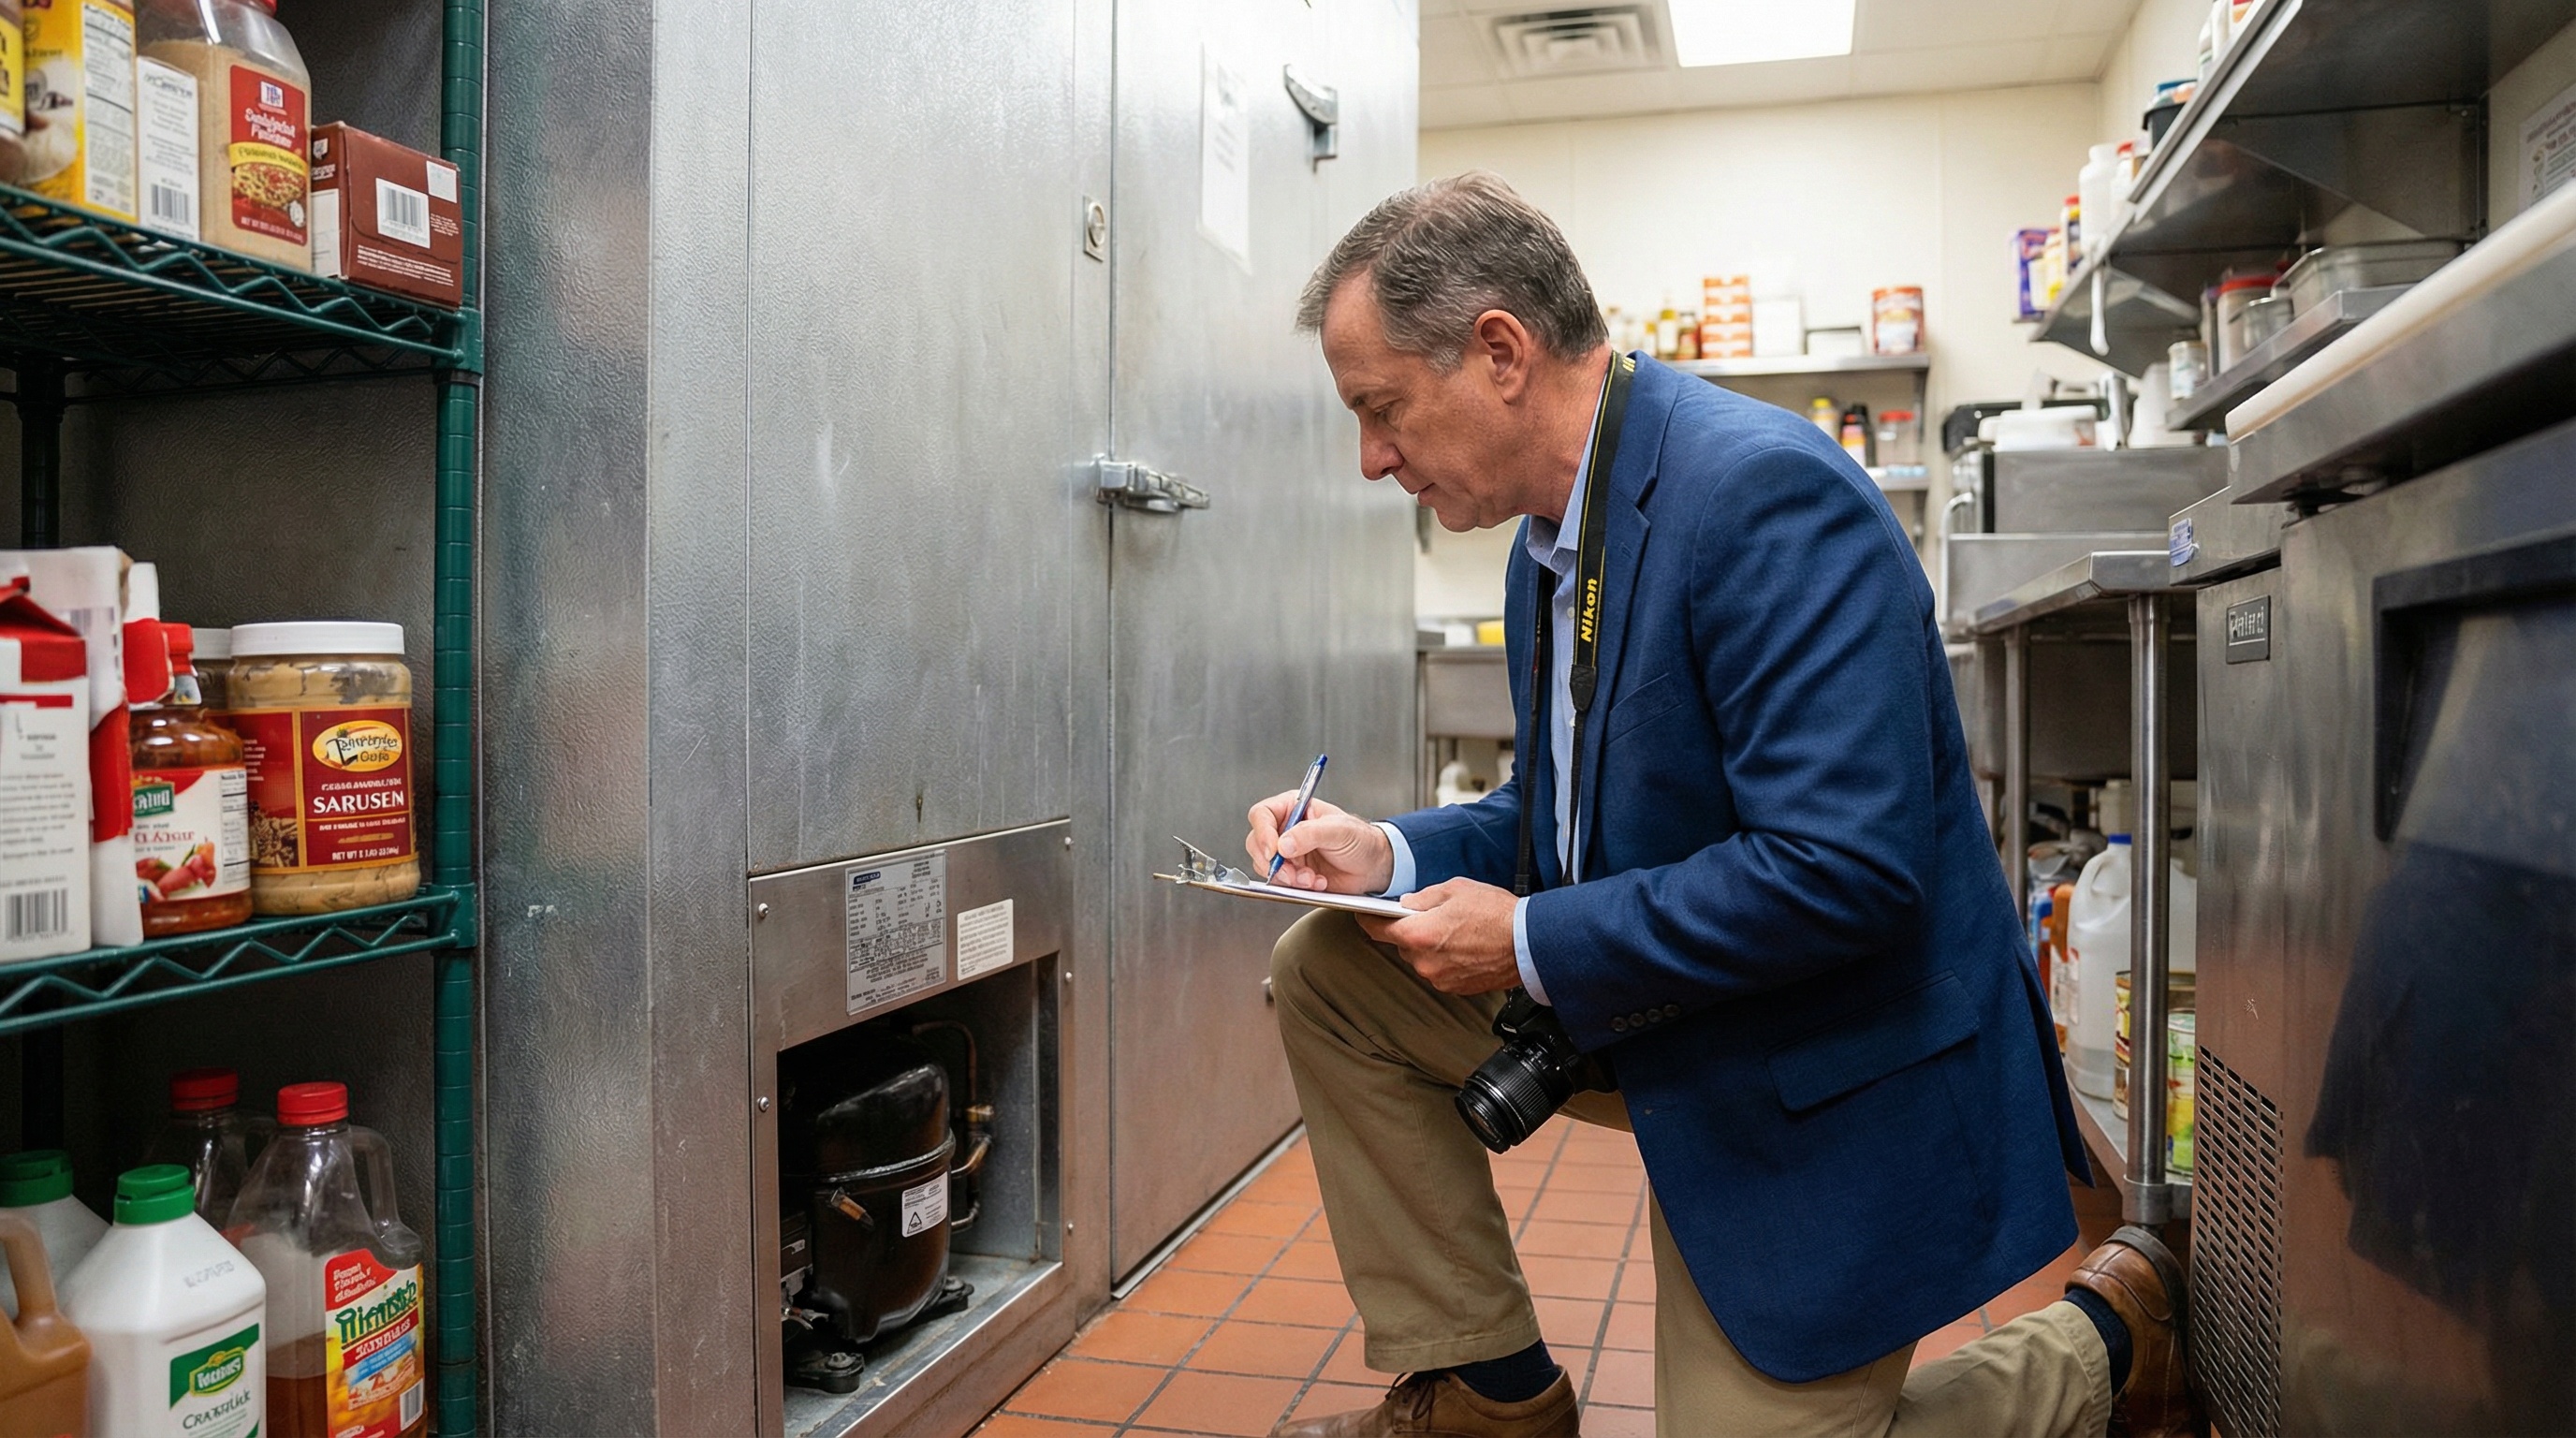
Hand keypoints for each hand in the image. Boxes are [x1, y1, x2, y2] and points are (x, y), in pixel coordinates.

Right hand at [1246, 794, 1392, 893]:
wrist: (1372, 866)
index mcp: (1293, 808)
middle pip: (1257, 844)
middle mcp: (1285, 829)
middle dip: (1274, 863)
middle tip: (1292, 873)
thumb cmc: (1360, 839)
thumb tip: (1283, 844)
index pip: (1262, 815)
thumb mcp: (1338, 830)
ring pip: (1266, 866)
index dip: (1263, 833)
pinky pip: (1281, 883)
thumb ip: (1310, 833)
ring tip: (1312, 878)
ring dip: (1288, 877)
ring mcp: (1287, 853)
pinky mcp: (1292, 873)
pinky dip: (1297, 886)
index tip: (1274, 851)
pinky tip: (1317, 882)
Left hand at [1356, 878, 1521, 994]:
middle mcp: (1424, 961)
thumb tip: (1407, 904)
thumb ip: (1423, 898)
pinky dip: (1446, 959)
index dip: (1368, 920)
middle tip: (1435, 916)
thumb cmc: (1496, 914)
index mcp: (1418, 934)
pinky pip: (1439, 970)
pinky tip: (1465, 946)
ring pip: (1422, 958)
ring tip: (1457, 931)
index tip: (1365, 915)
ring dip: (1431, 946)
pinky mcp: (1454, 988)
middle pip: (1403, 944)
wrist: (1527, 944)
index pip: (1376, 929)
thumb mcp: (1455, 889)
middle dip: (1413, 930)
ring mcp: (1439, 978)